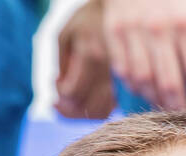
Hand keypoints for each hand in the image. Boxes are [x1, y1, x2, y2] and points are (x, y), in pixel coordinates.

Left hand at [55, 1, 117, 118]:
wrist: (118, 12)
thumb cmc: (87, 21)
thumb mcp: (66, 35)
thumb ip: (62, 65)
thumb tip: (61, 94)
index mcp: (92, 55)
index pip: (72, 92)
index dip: (59, 95)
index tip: (56, 83)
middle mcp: (111, 70)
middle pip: (88, 108)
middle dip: (69, 109)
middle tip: (59, 101)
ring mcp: (124, 79)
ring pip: (102, 112)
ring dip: (83, 113)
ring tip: (73, 100)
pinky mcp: (129, 85)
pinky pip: (112, 108)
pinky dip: (96, 109)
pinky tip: (87, 99)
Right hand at [103, 0, 185, 112]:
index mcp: (185, 21)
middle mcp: (157, 28)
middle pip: (170, 84)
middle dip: (181, 106)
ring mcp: (132, 30)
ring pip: (144, 81)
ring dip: (157, 100)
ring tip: (168, 104)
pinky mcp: (113, 31)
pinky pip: (124, 70)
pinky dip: (135, 86)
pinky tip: (147, 90)